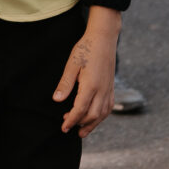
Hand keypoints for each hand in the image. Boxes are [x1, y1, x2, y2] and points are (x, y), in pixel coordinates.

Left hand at [54, 7, 120, 135]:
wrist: (104, 38)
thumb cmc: (86, 49)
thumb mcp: (72, 64)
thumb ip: (65, 83)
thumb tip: (57, 100)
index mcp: (91, 85)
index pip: (80, 110)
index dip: (71, 121)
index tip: (63, 127)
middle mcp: (102, 90)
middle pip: (92, 115)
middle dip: (80, 124)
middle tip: (68, 127)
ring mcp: (109, 89)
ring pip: (102, 114)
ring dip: (92, 124)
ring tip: (81, 131)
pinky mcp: (111, 86)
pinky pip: (109, 107)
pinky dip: (102, 116)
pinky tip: (95, 118)